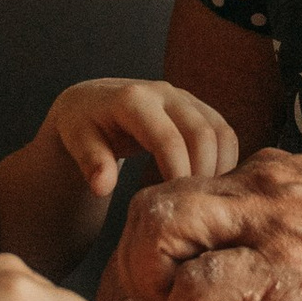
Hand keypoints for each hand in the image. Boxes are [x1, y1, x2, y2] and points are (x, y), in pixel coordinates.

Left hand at [45, 77, 238, 201]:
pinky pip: (224, 133)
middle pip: (202, 135)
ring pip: (221, 132)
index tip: (176, 208)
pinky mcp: (198, 106)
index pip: (168, 140)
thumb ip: (90, 162)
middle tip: (194, 208)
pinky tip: (209, 185)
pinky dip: (225, 160)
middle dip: (203, 174)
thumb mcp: (76, 142)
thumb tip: (103, 187)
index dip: (178, 174)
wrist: (92, 101)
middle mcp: (165, 92)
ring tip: (203, 199)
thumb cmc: (82, 126)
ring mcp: (185, 97)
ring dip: (220, 168)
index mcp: (134, 100)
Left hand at [106, 150, 301, 300]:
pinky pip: (200, 281)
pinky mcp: (284, 264)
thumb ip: (266, 252)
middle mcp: (257, 186)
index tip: (175, 293)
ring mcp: (269, 221)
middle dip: (137, 263)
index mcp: (264, 176)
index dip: (156, 249)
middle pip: (149, 203)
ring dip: (154, 282)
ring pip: (160, 226)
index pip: (174, 195)